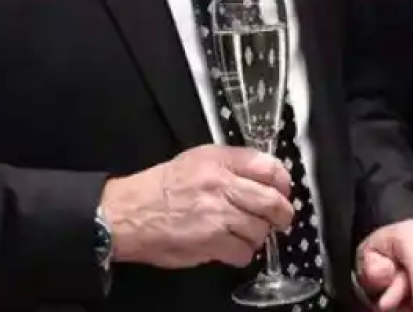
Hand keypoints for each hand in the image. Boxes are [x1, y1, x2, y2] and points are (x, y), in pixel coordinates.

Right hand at [101, 144, 293, 268]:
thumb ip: (231, 164)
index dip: (283, 181)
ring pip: (260, 229)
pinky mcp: (210, 241)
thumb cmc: (159, 189)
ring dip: (258, 235)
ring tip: (246, 233)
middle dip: (282, 213)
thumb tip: (264, 177)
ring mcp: (217, 214)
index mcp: (219, 161)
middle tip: (281, 218)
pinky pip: (243, 251)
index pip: (268, 167)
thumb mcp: (196, 160)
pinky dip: (242, 253)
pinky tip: (232, 247)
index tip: (284, 190)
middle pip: (272, 201)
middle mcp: (221, 184)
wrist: (127, 213)